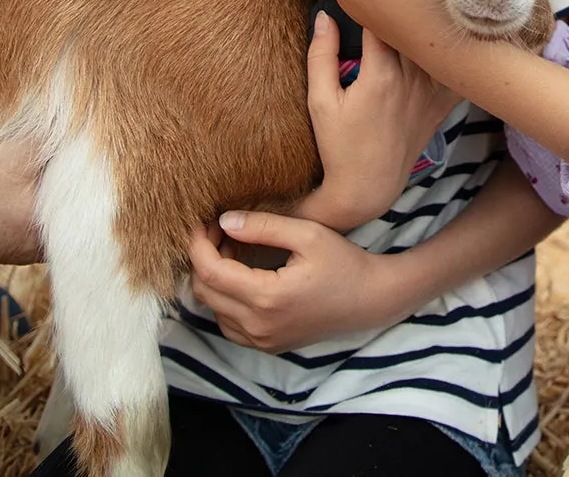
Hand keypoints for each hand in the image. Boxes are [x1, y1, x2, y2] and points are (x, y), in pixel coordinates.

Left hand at [188, 212, 406, 352]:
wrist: (371, 300)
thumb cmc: (344, 263)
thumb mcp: (308, 234)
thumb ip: (263, 226)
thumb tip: (225, 221)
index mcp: (266, 297)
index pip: (209, 271)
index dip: (197, 244)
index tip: (202, 221)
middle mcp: (259, 326)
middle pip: (204, 292)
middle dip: (202, 258)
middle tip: (219, 231)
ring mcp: (262, 341)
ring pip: (213, 309)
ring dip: (213, 279)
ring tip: (232, 251)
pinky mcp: (267, 346)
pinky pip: (229, 324)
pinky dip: (225, 299)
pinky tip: (242, 277)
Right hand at [302, 10, 457, 228]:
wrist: (367, 188)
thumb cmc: (338, 146)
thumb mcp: (319, 101)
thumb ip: (321, 55)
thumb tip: (324, 15)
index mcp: (381, 75)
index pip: (382, 19)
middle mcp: (412, 81)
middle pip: (412, 27)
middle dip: (402, 5)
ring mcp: (430, 93)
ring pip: (433, 44)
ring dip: (426, 24)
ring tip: (420, 0)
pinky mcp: (440, 106)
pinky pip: (453, 72)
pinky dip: (452, 54)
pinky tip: (450, 36)